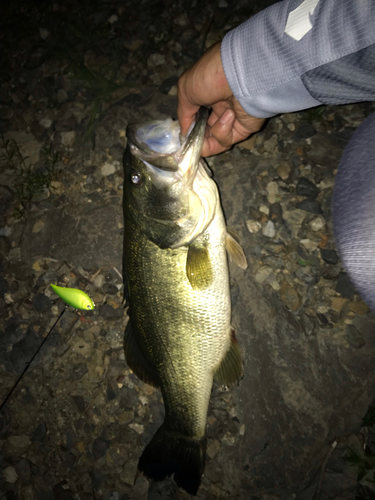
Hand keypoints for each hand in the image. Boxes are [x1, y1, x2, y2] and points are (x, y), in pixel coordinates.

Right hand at [177, 42, 265, 156]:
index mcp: (206, 96)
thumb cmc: (210, 77)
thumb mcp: (186, 91)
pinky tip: (228, 116)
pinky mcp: (244, 129)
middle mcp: (220, 107)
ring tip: (209, 127)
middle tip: (193, 140)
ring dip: (208, 137)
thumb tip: (185, 133)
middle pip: (206, 133)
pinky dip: (223, 131)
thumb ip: (184, 115)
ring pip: (215, 140)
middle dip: (198, 139)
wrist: (240, 75)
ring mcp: (233, 119)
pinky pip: (227, 140)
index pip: (196, 118)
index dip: (190, 128)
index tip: (184, 135)